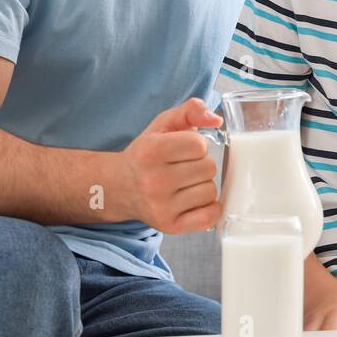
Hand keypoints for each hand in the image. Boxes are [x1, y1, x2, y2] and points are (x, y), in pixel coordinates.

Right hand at [115, 98, 222, 233]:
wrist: (119, 187)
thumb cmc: (146, 154)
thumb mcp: (163, 124)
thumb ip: (191, 111)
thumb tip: (216, 120)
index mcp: (151, 151)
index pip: (200, 145)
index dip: (196, 145)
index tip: (183, 149)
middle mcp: (153, 181)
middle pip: (208, 168)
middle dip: (201, 164)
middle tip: (182, 167)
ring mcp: (161, 207)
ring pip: (210, 191)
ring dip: (203, 185)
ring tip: (184, 184)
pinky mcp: (169, 226)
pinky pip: (210, 216)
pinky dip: (208, 208)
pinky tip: (193, 200)